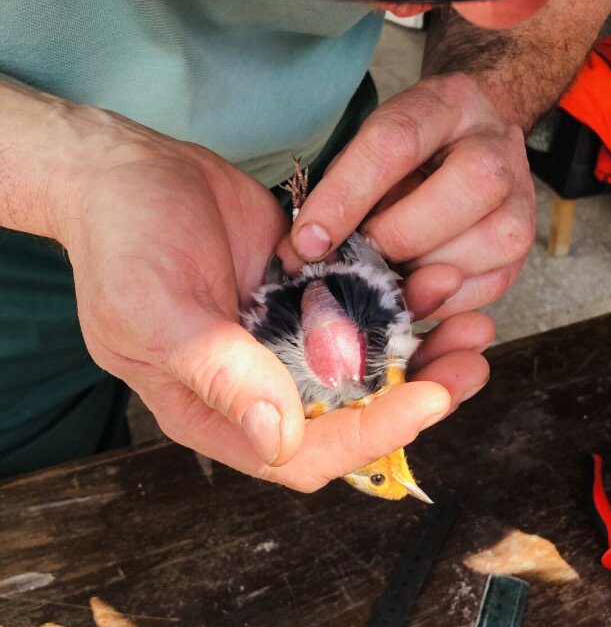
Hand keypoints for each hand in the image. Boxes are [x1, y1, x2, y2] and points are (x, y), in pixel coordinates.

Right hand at [58, 105, 486, 489]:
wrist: (127, 171)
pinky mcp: (307, 293)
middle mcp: (260, 384)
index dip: (368, 437)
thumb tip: (279, 438)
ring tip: (472, 327)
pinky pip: (364, 311)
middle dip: (415, 397)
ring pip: (367, 366)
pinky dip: (402, 304)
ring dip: (422, 353)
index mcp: (216, 411)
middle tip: (469, 365)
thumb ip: (220, 373)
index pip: (302, 454)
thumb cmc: (123, 243)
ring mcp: (287, 338)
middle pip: (349, 417)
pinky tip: (438, 285)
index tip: (426, 400)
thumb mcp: (158, 311)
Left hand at [279, 73, 533, 381]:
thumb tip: (303, 253)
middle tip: (362, 258)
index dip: (347, 196)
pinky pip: (494, 282)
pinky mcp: (526, 243)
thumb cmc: (406, 153)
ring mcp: (522, 193)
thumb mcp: (369, 148)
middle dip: (402, 234)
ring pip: (494, 238)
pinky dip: (446, 297)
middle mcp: (497, 142)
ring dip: (429, 270)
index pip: (396, 141)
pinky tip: (416, 287)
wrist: (468, 144)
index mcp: (445, 103)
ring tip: (391, 272)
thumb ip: (340, 189)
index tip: (308, 242)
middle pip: (471, 182)